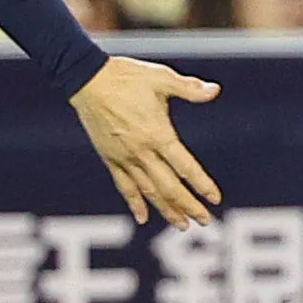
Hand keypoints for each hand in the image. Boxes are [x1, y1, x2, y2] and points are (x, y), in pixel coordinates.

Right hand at [70, 57, 223, 227]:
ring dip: (167, 210)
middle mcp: (141, 152)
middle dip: (188, 206)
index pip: (185, 166)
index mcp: (157, 134)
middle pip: (169, 187)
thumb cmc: (126, 77)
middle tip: (205, 221)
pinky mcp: (110, 158)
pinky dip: (134, 203)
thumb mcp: (161, 78)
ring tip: (182, 225)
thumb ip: (189, 88)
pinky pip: (124, 186)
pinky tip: (142, 218)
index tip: (215, 199)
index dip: (202, 184)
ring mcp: (124, 158)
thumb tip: (215, 90)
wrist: (87, 79)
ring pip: (148, 192)